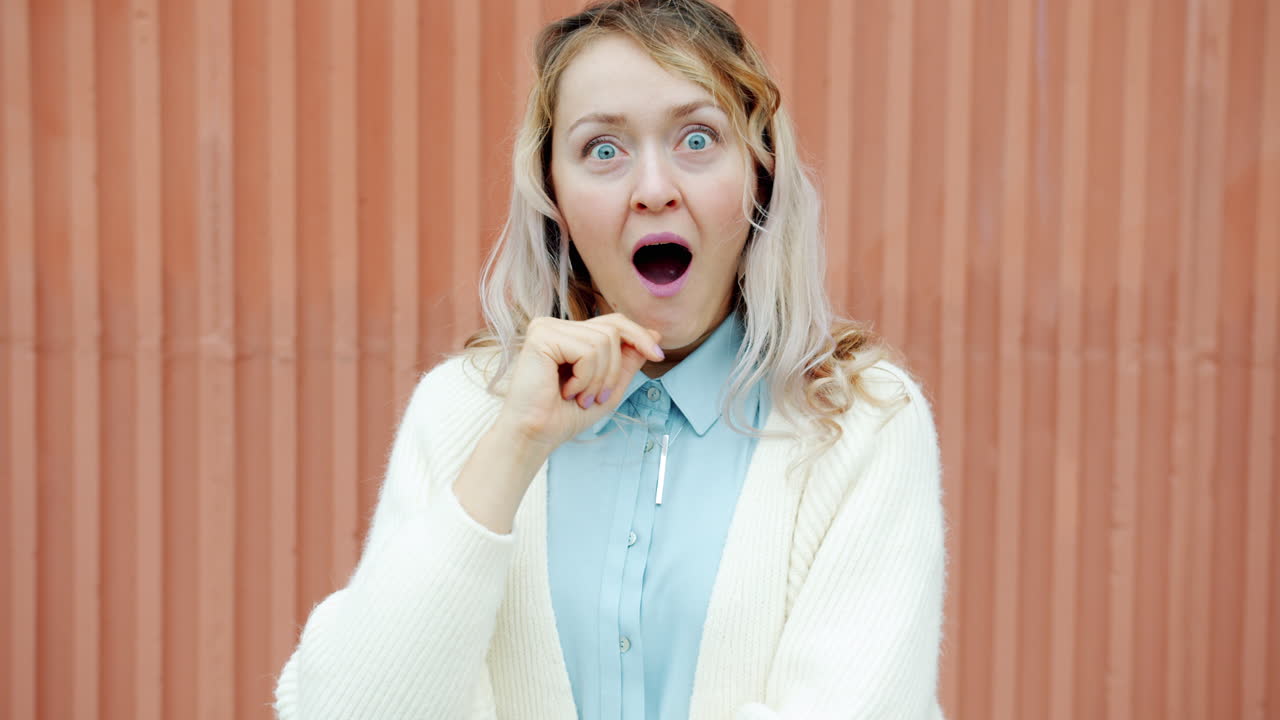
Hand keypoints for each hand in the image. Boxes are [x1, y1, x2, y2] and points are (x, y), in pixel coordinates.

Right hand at [496, 313, 664, 450]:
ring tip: (580, 397)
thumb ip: (627, 361)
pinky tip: (567, 391)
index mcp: (569, 334)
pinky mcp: (541, 336)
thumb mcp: (608, 388)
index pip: (613, 322)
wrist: (534, 435)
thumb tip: (655, 333)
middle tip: (597, 398)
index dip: (639, 336)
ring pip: (603, 340)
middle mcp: (556, 325)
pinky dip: (585, 377)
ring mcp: (546, 327)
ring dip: (599, 378)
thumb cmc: (564, 416)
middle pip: (612, 329)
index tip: (658, 356)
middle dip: (614, 369)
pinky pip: (587, 350)